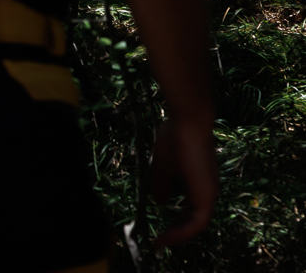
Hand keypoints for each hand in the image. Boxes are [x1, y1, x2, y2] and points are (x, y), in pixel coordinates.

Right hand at [150, 116, 217, 248]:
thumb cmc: (175, 138)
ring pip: (196, 224)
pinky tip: (166, 237)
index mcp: (198, 183)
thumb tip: (160, 202)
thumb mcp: (163, 166)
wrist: (188, 123)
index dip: (174, 220)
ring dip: (178, 235)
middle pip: (193, 220)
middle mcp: (207, 191)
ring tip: (160, 243)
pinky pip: (197, 222)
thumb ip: (162, 184)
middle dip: (175, 232)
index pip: (188, 209)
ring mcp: (209, 194)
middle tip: (157, 241)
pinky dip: (182, 232)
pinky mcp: (206, 196)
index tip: (158, 228)